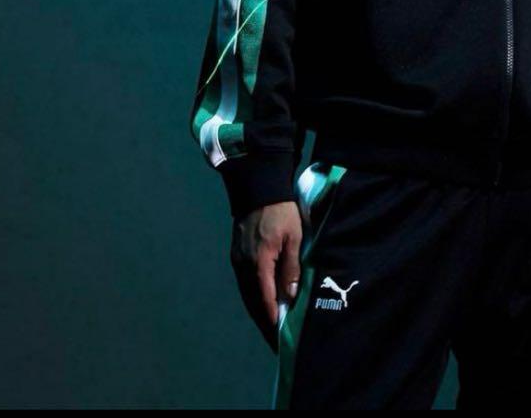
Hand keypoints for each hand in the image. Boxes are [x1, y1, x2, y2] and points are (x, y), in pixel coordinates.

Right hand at [230, 200, 302, 352]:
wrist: (258, 188)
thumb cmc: (281, 211)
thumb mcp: (294, 237)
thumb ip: (291, 267)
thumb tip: (290, 296)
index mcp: (258, 262)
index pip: (265, 299)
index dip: (272, 319)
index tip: (279, 337)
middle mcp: (243, 266)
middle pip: (252, 302)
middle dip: (264, 321)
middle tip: (275, 341)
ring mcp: (237, 261)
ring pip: (247, 294)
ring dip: (257, 311)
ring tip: (269, 328)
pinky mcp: (236, 256)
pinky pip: (244, 284)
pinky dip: (253, 297)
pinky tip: (261, 303)